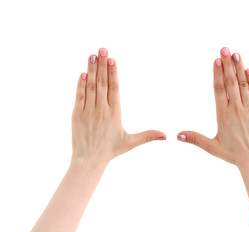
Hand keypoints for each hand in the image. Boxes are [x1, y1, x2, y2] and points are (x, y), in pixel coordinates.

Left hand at [72, 48, 165, 165]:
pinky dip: (81, 84)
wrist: (89, 160)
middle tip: (103, 49)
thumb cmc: (111, 150)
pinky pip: (80, 96)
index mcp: (115, 114)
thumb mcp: (131, 142)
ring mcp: (88, 111)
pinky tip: (83, 73)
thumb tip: (166, 136)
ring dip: (91, 70)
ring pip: (91, 87)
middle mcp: (101, 110)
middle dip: (103, 65)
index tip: (113, 59)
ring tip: (92, 55)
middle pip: (103, 83)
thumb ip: (148, 136)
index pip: (115, 89)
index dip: (113, 73)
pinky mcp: (77, 115)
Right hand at [177, 47, 248, 170]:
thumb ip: (195, 139)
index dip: (217, 74)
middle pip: (230, 82)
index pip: (218, 90)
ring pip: (243, 84)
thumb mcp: (212, 147)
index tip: (216, 60)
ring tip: (235, 54)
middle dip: (227, 64)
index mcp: (223, 115)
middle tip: (224, 48)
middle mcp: (236, 109)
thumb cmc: (234, 154)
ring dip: (239, 68)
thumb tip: (177, 135)